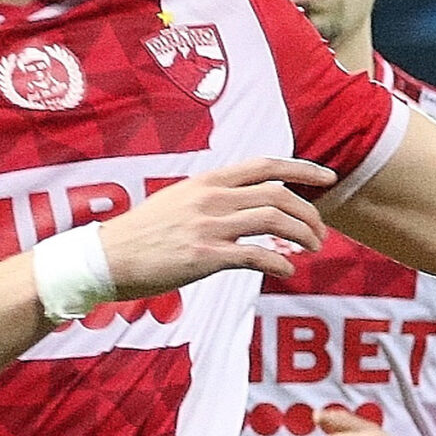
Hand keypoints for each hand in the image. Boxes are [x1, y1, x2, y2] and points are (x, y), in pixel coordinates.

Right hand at [99, 158, 333, 292]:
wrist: (106, 257)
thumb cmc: (143, 234)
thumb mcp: (179, 201)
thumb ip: (213, 198)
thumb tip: (247, 204)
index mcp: (207, 181)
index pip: (265, 165)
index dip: (302, 169)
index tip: (328, 177)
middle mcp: (211, 198)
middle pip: (279, 195)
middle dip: (309, 213)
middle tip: (321, 233)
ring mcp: (208, 226)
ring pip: (274, 221)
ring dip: (302, 235)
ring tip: (312, 249)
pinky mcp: (204, 256)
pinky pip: (255, 256)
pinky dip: (280, 262)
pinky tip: (287, 269)